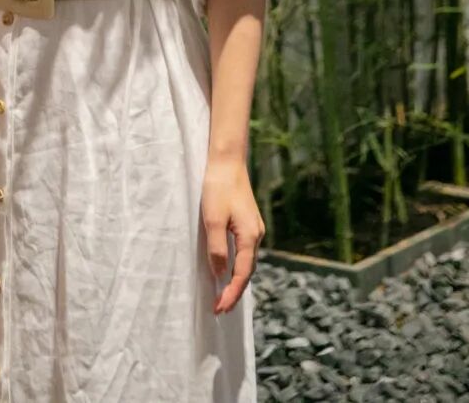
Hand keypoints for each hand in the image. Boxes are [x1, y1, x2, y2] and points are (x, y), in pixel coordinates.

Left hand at [201, 154, 264, 314]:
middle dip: (234, 291)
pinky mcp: (247, 222)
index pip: (242, 274)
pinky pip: (244, 251)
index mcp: (250, 236)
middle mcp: (256, 235)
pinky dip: (236, 266)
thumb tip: (219, 273)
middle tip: (219, 308)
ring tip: (222, 295)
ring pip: (247, 262)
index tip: (219, 308)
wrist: (227, 160)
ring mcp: (253, 228)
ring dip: (235, 280)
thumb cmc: (218, 187)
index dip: (231, 293)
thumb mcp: (213, 219)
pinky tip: (228, 269)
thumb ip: (217, 248)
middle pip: (247, 271)